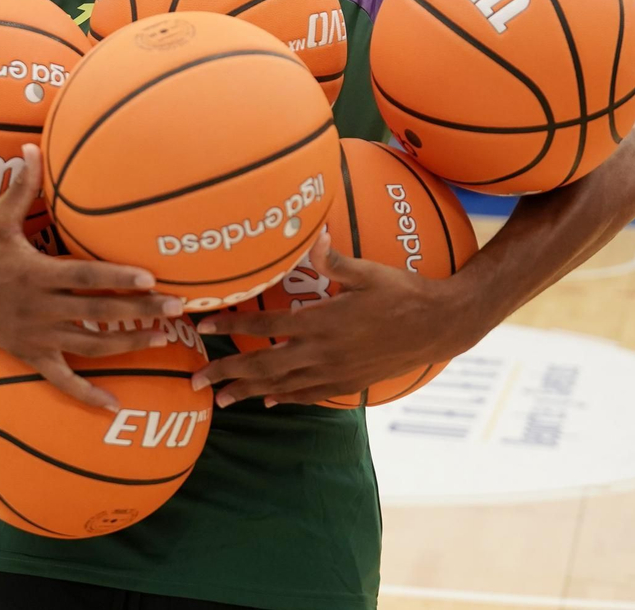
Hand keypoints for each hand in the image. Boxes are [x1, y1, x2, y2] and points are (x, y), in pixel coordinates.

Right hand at [0, 144, 182, 411]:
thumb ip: (21, 185)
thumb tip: (33, 146)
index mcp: (36, 274)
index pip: (86, 277)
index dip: (119, 278)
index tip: (152, 278)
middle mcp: (39, 308)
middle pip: (98, 313)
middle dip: (141, 312)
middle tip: (178, 309)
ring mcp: (35, 336)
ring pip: (90, 347)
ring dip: (129, 346)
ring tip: (165, 340)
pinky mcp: (28, 354)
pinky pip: (61, 381)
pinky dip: (87, 395)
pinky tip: (115, 405)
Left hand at [190, 230, 488, 407]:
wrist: (439, 327)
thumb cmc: (403, 292)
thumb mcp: (368, 271)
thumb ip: (333, 258)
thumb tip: (312, 233)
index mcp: (322, 322)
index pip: (265, 328)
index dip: (231, 328)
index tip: (202, 327)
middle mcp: (322, 352)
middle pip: (264, 366)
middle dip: (227, 373)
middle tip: (196, 381)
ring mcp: (335, 372)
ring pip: (282, 386)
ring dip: (249, 391)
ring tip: (221, 399)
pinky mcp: (349, 383)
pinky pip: (310, 394)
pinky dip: (286, 398)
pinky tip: (270, 400)